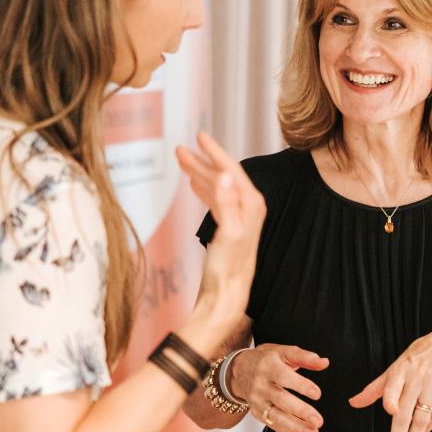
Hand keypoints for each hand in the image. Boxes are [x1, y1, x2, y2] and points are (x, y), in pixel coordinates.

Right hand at [176, 132, 266, 330]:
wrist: (227, 295)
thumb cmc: (229, 267)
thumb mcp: (228, 233)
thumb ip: (226, 203)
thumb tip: (223, 175)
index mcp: (251, 205)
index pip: (232, 170)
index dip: (215, 152)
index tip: (200, 136)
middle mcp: (248, 208)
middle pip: (223, 176)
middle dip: (202, 161)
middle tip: (180, 149)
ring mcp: (239, 217)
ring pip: (217, 187)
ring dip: (201, 174)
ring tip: (182, 162)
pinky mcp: (228, 228)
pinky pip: (216, 200)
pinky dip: (204, 190)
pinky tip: (194, 184)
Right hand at [230, 344, 328, 431]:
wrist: (239, 370)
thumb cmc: (265, 360)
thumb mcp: (283, 352)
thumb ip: (305, 357)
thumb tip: (323, 362)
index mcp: (269, 366)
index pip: (284, 377)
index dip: (301, 386)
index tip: (317, 394)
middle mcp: (261, 385)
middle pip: (280, 400)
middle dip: (300, 411)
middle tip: (318, 420)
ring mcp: (257, 401)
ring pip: (276, 416)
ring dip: (296, 427)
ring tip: (313, 431)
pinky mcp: (257, 412)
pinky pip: (273, 424)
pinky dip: (289, 431)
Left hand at [348, 329, 431, 431]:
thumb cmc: (416, 358)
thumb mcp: (394, 369)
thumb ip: (375, 389)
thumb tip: (353, 403)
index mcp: (400, 371)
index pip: (393, 386)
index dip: (392, 398)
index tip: (391, 411)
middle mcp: (416, 377)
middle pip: (406, 410)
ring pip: (422, 416)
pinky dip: (427, 427)